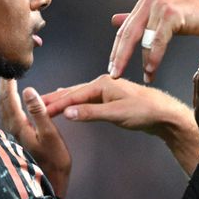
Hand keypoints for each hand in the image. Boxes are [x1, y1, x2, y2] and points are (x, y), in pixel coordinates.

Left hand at [0, 79, 70, 197]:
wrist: (49, 184)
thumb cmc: (54, 160)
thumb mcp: (51, 134)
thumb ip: (39, 112)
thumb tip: (28, 91)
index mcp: (19, 127)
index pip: (10, 100)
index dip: (9, 86)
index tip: (9, 72)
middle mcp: (11, 131)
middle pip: (3, 105)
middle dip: (4, 89)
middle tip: (5, 75)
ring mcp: (12, 138)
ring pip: (3, 113)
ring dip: (4, 98)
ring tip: (7, 87)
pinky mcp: (16, 143)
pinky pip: (7, 119)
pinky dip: (7, 108)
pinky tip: (12, 109)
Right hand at [42, 75, 198, 171]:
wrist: (165, 115)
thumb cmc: (145, 112)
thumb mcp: (116, 114)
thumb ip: (90, 113)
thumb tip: (66, 113)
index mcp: (102, 83)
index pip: (72, 95)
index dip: (54, 104)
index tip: (38, 110)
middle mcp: (103, 83)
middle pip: (73, 92)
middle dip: (53, 99)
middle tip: (33, 104)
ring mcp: (108, 90)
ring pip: (79, 95)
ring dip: (63, 100)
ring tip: (46, 104)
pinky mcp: (112, 99)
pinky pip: (87, 100)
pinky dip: (75, 102)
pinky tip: (70, 104)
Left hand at [109, 0, 198, 83]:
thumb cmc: (193, 17)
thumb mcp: (162, 18)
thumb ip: (139, 21)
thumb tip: (113, 20)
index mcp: (144, 4)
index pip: (125, 30)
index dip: (116, 51)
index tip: (112, 69)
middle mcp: (149, 2)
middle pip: (128, 34)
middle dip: (120, 57)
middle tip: (114, 75)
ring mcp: (160, 6)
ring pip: (142, 39)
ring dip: (141, 61)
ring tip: (144, 78)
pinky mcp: (171, 14)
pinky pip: (157, 40)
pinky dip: (153, 57)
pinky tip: (151, 70)